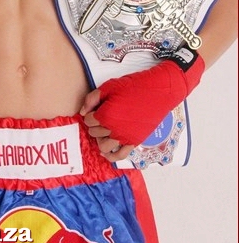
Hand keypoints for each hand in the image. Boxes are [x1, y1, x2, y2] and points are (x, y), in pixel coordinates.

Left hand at [80, 53, 203, 147]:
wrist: (159, 91)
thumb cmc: (135, 86)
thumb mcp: (110, 86)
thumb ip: (92, 98)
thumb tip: (83, 111)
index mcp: (106, 115)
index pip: (88, 119)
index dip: (89, 113)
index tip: (93, 108)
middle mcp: (114, 129)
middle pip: (95, 132)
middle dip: (94, 124)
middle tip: (98, 116)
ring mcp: (125, 137)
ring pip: (104, 146)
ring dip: (100, 139)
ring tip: (102, 130)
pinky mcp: (135, 141)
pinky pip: (120, 155)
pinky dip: (111, 156)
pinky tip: (106, 152)